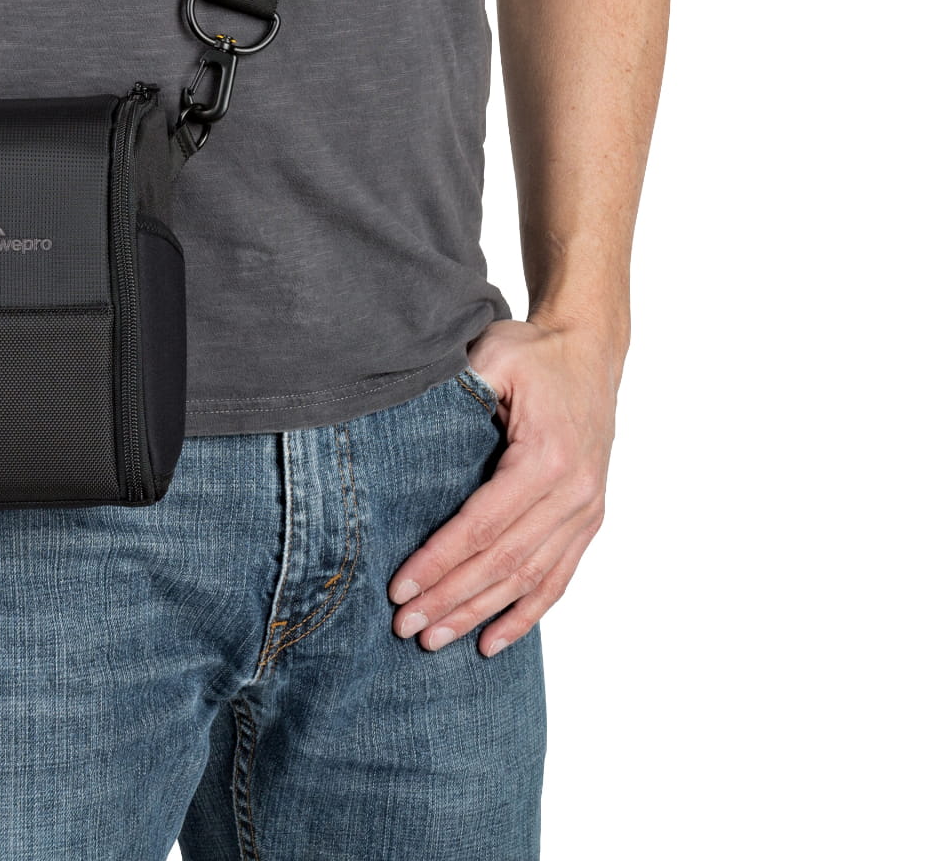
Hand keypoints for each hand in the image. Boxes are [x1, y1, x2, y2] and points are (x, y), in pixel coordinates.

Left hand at [389, 318, 619, 657]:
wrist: (591, 351)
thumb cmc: (535, 352)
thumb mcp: (496, 354)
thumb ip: (463, 385)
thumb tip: (411, 416)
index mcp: (546, 458)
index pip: (483, 525)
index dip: (440, 560)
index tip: (400, 587)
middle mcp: (573, 494)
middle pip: (503, 561)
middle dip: (451, 598)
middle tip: (406, 626)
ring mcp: (586, 511)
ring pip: (529, 578)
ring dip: (481, 614)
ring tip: (437, 641)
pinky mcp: (589, 520)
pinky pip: (558, 578)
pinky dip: (526, 614)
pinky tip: (493, 641)